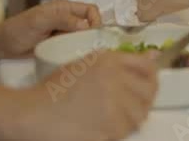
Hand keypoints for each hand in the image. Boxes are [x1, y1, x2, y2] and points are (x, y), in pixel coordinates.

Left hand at [0, 0, 100, 58]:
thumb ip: (62, 19)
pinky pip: (73, 47)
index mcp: (63, 7)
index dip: (96, 21)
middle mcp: (65, 19)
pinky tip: (72, 59)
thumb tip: (86, 26)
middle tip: (90, 50)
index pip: (89, 10)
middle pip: (88, 25)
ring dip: (83, 45)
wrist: (1, 45)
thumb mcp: (40, 21)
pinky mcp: (57, 45)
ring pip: (82, 38)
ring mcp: (61, 33)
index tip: (96, 36)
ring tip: (81, 56)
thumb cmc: (19, 29)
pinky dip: (75, 52)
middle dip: (92, 36)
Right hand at [14, 51, 158, 140]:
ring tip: (114, 119)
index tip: (149, 84)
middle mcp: (114, 78)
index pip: (147, 66)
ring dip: (131, 118)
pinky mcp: (109, 125)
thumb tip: (153, 56)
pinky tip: (103, 128)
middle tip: (134, 106)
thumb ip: (117, 61)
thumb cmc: (55, 90)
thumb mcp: (84, 65)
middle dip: (145, 100)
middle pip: (149, 91)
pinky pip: (126, 130)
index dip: (152, 76)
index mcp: (108, 60)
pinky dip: (118, 132)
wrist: (35, 114)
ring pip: (140, 114)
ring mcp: (113, 102)